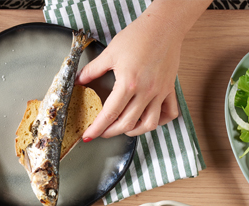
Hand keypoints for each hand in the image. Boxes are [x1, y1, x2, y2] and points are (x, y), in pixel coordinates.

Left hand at [75, 11, 182, 138]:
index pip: (109, 114)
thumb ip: (93, 69)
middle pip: (127, 123)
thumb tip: (79, 80)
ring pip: (149, 124)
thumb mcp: (110, 52)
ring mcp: (159, 92)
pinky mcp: (169, 89)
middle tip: (102, 131)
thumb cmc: (139, 36)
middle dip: (111, 132)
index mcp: (128, 83)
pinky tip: (148, 118)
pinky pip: (169, 113)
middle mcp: (145, 92)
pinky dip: (159, 121)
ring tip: (124, 128)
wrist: (164, 26)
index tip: (89, 136)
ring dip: (135, 131)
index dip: (97, 128)